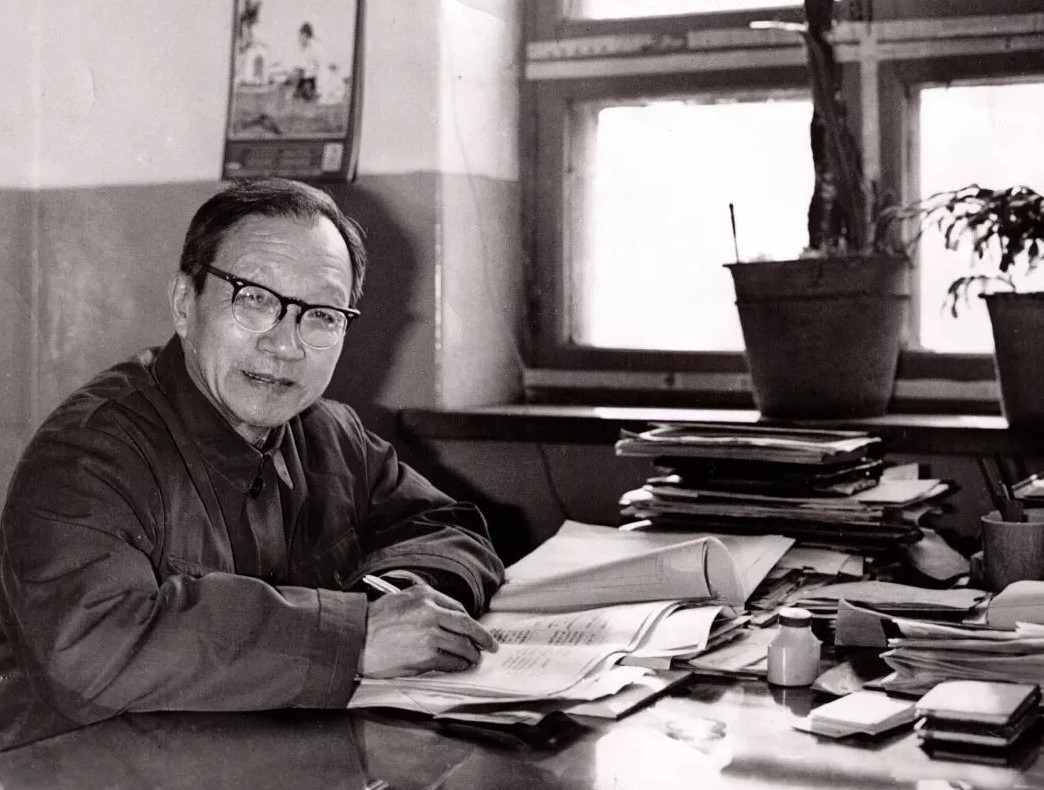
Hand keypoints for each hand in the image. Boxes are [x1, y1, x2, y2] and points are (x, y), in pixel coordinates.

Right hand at [358, 583, 497, 677]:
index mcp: (425, 595)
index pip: (458, 608)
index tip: (475, 628)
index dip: (469, 621)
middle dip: (483, 637)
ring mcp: (430, 634)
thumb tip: (446, 619)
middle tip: (490, 644)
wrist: (354, 638)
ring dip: (472, 654)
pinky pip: (451, 661)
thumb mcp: (401, 599)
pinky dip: (458, 665)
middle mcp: (430, 612)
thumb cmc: (373, 621)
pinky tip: (460, 666)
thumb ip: (424, 605)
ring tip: (474, 659)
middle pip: (467, 625)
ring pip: (462, 645)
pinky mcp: (425, 655)